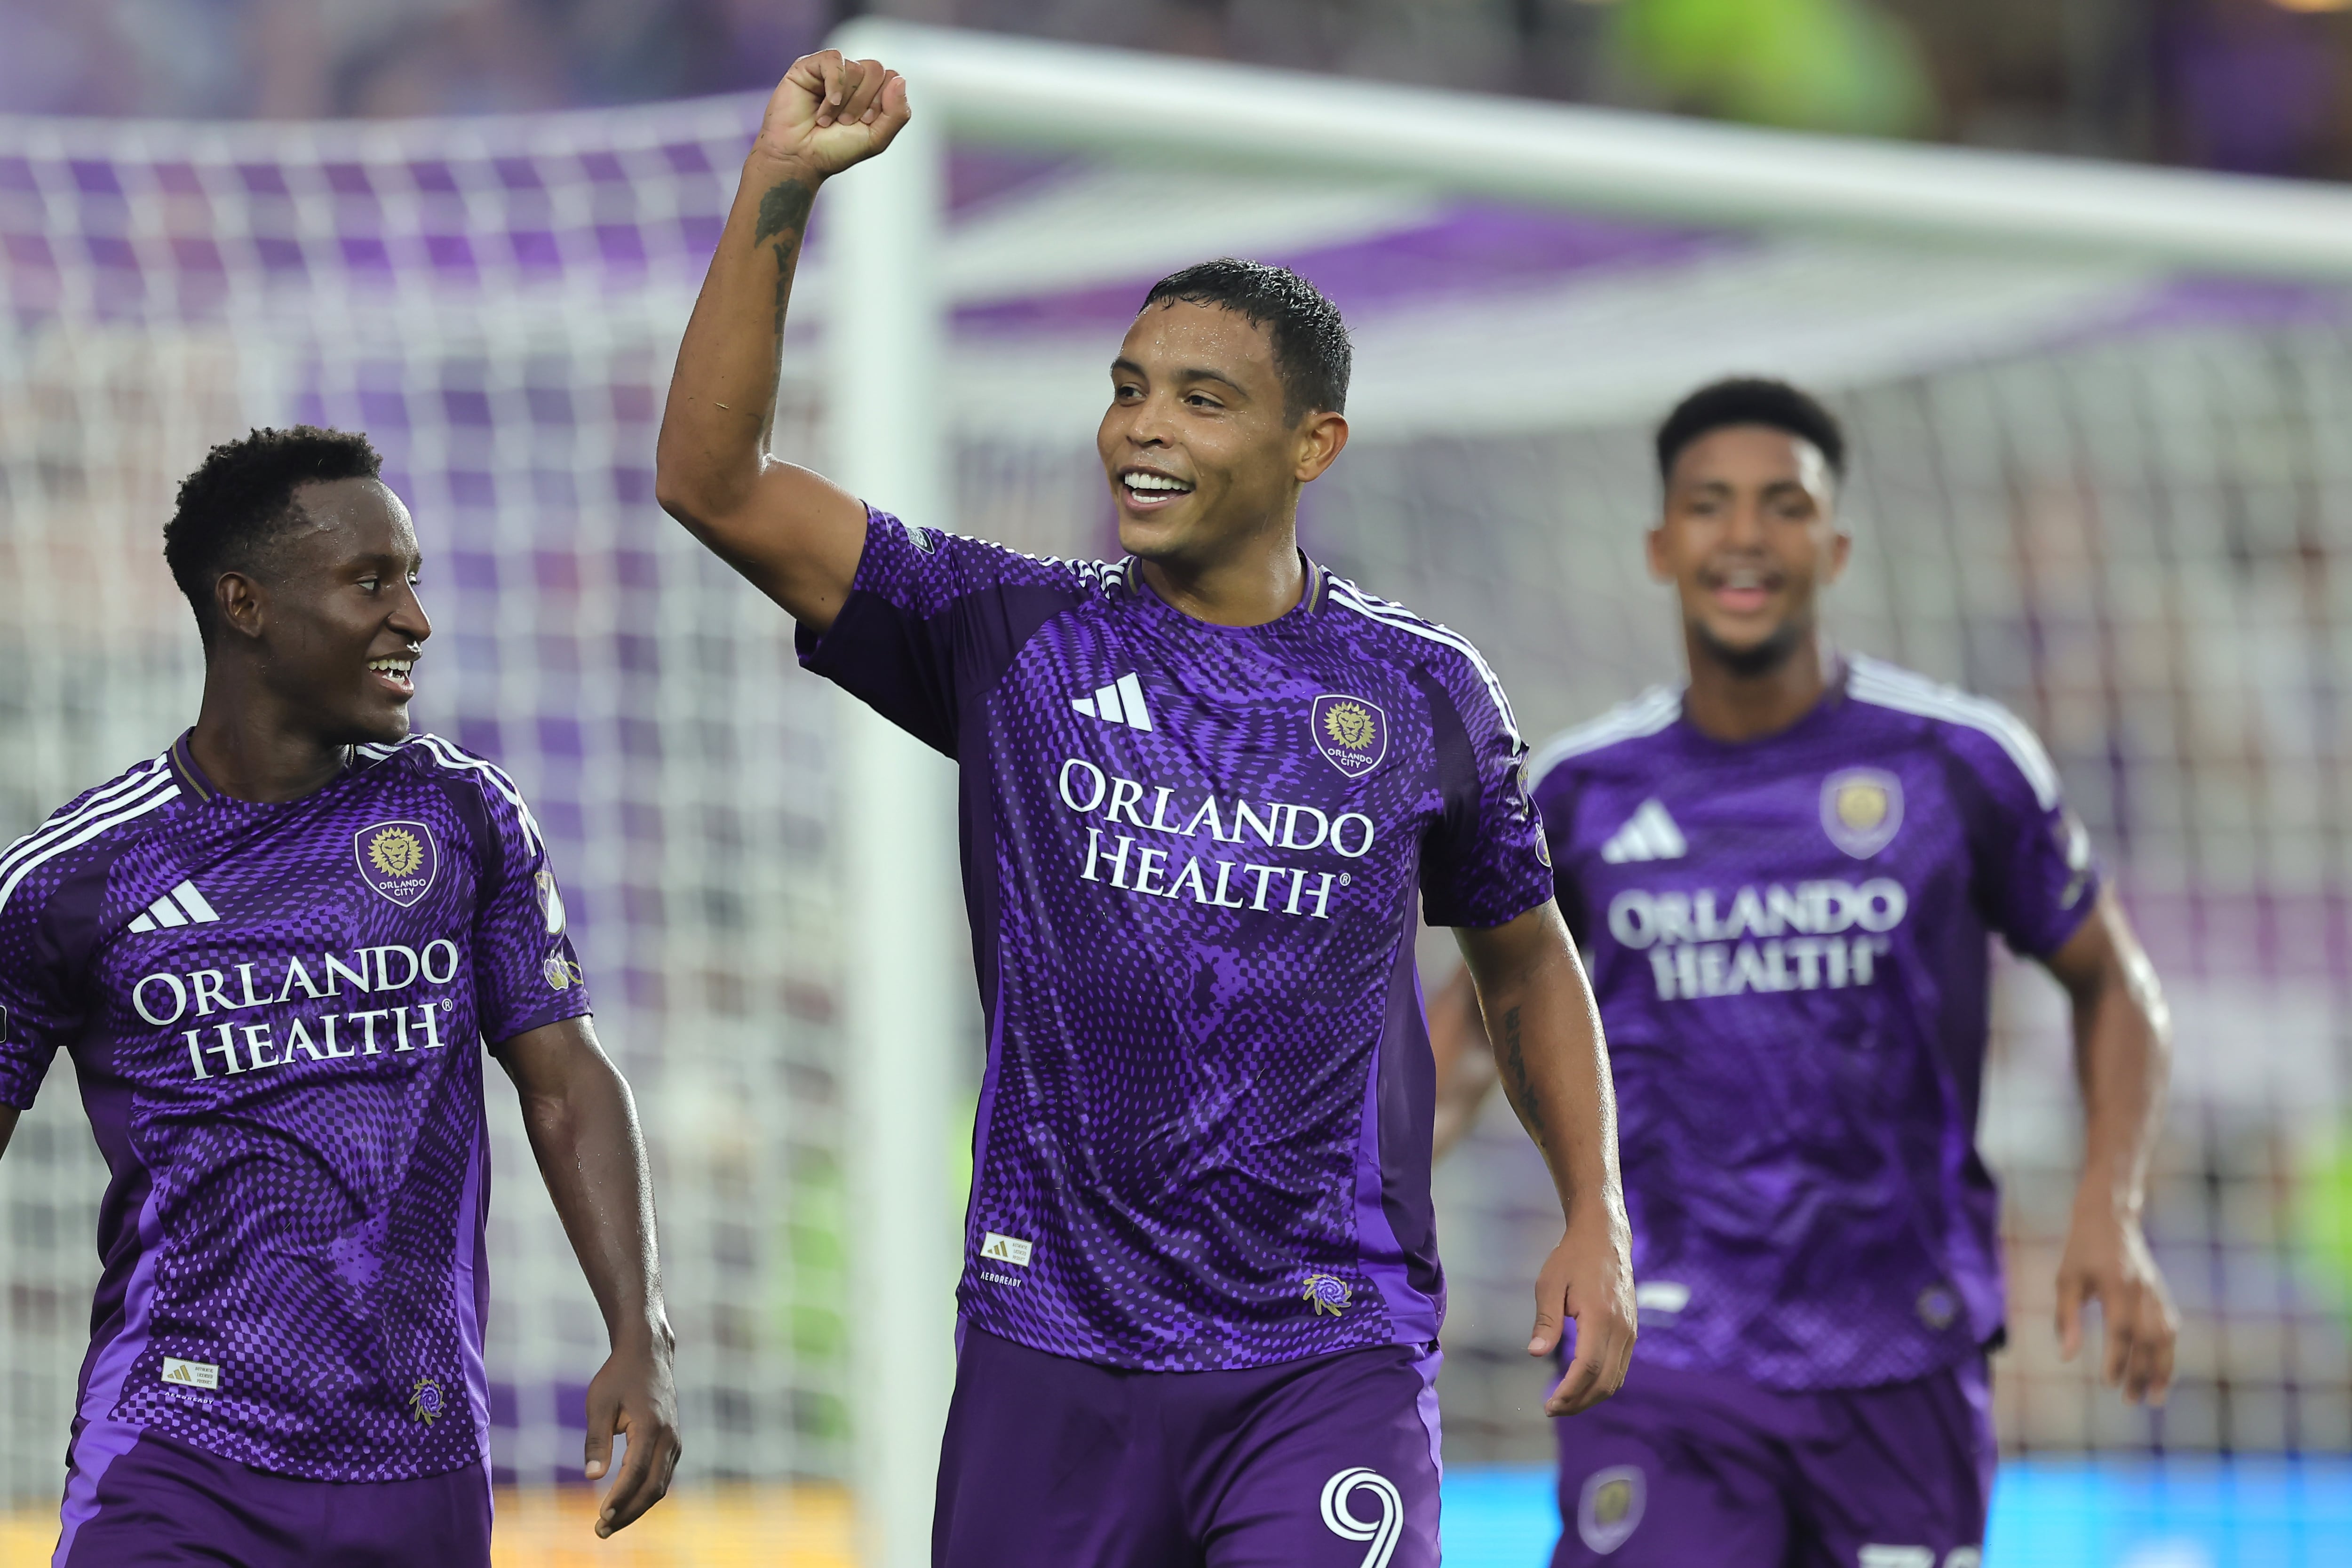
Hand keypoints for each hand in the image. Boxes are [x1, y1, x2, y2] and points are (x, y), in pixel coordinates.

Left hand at [583, 1321, 681, 1536]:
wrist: (648, 1354)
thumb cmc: (619, 1376)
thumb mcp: (599, 1403)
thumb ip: (596, 1440)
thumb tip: (592, 1478)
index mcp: (651, 1426)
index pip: (636, 1472)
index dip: (620, 1498)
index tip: (601, 1518)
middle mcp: (669, 1437)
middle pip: (653, 1486)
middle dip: (628, 1512)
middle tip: (601, 1531)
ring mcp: (674, 1440)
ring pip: (660, 1485)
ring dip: (637, 1507)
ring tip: (609, 1524)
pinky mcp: (672, 1442)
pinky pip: (662, 1476)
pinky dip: (645, 1493)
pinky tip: (625, 1503)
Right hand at [754, 51, 909, 177]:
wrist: (799, 158)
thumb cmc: (834, 150)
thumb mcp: (876, 138)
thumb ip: (897, 113)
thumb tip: (900, 79)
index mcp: (869, 92)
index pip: (892, 79)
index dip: (883, 101)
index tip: (865, 123)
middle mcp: (851, 78)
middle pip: (876, 70)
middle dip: (864, 102)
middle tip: (845, 122)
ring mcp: (830, 71)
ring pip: (856, 68)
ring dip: (845, 102)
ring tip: (828, 120)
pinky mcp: (809, 66)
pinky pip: (834, 59)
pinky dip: (834, 84)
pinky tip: (827, 104)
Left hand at [1530, 1215, 1636, 1416]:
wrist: (1605, 1238)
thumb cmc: (1572, 1258)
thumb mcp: (1550, 1284)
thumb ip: (1546, 1320)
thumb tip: (1535, 1354)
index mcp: (1601, 1317)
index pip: (1588, 1367)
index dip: (1570, 1392)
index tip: (1549, 1405)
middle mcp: (1622, 1329)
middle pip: (1605, 1381)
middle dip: (1579, 1402)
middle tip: (1552, 1408)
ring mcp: (1630, 1332)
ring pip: (1615, 1379)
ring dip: (1591, 1397)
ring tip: (1564, 1402)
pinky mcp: (1631, 1332)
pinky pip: (1620, 1367)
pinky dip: (1602, 1383)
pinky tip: (1581, 1385)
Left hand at [2055, 1191, 2177, 1405]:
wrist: (2111, 1218)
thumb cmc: (2081, 1251)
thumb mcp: (2065, 1280)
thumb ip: (2066, 1318)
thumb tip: (2066, 1357)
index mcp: (2116, 1286)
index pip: (2120, 1330)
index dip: (2117, 1359)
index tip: (2108, 1384)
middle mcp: (2141, 1292)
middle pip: (2148, 1340)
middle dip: (2141, 1374)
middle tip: (2130, 1400)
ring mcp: (2156, 1292)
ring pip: (2165, 1337)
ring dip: (2162, 1369)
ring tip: (2155, 1397)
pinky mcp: (2161, 1293)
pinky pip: (2170, 1327)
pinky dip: (2168, 1351)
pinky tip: (2162, 1370)